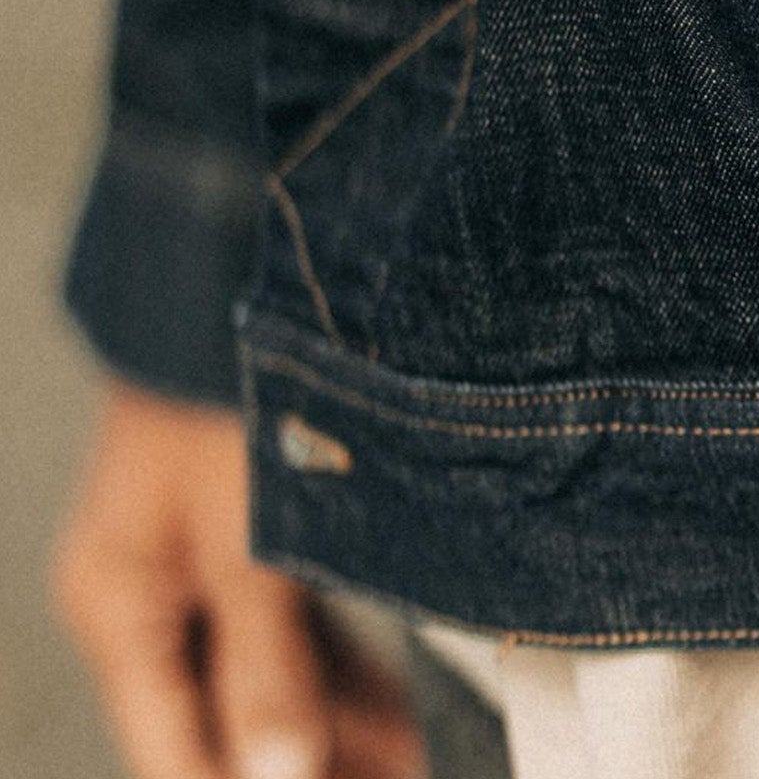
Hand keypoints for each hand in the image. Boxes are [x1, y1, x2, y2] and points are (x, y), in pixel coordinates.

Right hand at [52, 382, 423, 778]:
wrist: (240, 263)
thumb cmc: (223, 381)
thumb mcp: (244, 540)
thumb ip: (262, 664)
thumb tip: (277, 775)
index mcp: (120, 603)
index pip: (176, 750)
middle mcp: (153, 586)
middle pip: (225, 714)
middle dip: (306, 762)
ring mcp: (204, 553)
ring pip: (267, 670)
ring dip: (331, 723)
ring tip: (406, 761)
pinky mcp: (255, 518)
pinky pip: (292, 619)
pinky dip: (339, 666)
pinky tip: (397, 706)